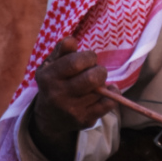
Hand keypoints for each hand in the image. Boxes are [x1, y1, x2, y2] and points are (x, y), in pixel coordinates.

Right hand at [31, 36, 113, 160]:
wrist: (49, 117)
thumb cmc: (54, 82)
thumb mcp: (51, 64)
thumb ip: (62, 50)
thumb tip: (72, 40)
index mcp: (48, 78)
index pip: (76, 62)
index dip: (88, 57)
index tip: (88, 58)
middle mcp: (58, 95)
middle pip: (92, 78)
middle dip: (98, 70)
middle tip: (94, 71)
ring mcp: (72, 110)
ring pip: (101, 90)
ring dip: (102, 83)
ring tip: (93, 84)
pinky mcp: (85, 120)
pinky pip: (109, 104)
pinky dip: (113, 94)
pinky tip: (105, 91)